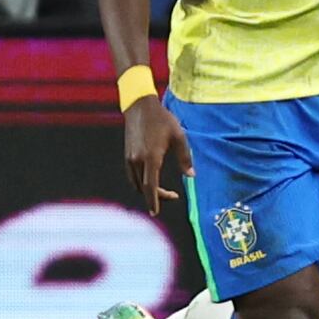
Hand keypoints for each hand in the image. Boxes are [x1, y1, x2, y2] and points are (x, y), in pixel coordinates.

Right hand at [124, 97, 194, 216]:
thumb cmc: (162, 120)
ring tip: (162, 191)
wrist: (140, 107)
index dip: (154, 200)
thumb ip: (185, 158)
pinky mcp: (127, 155)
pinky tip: (151, 180)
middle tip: (173, 196)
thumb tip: (191, 176)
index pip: (150, 186)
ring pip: (136, 183)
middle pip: (143, 188)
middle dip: (156, 196)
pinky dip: (140, 182)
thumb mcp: (179, 137)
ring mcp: (130, 158)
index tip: (156, 212)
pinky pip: (132, 175)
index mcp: (151, 157)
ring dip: (148, 190)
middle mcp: (137, 160)